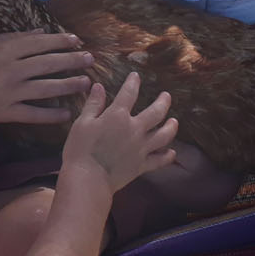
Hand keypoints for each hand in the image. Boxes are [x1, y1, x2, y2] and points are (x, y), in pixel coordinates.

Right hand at [0, 31, 94, 123]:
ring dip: (69, 85)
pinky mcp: (5, 113)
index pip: (41, 43)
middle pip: (48, 64)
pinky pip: (33, 115)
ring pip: (46, 89)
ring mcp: (9, 93)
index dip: (62, 41)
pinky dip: (52, 115)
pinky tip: (67, 114)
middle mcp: (11, 70)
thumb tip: (43, 32)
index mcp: (7, 49)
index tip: (78, 41)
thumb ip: (18, 37)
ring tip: (86, 83)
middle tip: (90, 60)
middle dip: (72, 61)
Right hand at [61, 73, 176, 191]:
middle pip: (156, 113)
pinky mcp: (142, 165)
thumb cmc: (80, 150)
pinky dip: (167, 156)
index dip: (133, 83)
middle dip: (163, 102)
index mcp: (118, 116)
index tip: (135, 76)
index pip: (129, 93)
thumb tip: (99, 87)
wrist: (88, 179)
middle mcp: (134, 129)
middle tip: (166, 96)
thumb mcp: (82, 123)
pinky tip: (172, 153)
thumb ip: (93, 104)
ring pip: (164, 135)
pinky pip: (160, 160)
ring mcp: (141, 148)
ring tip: (174, 121)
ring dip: (171, 127)